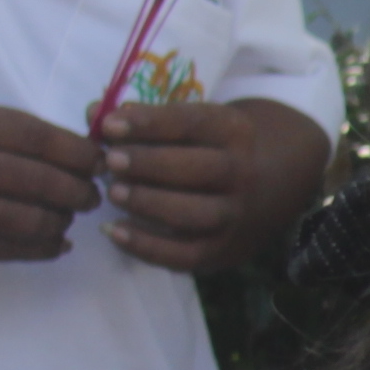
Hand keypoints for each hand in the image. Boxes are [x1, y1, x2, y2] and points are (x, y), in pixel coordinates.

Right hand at [0, 94, 96, 260]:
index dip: (79, 153)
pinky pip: (13, 250)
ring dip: (64, 220)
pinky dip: (46, 247)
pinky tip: (55, 238)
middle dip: (79, 190)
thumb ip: (12, 128)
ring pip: (32, 221)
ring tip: (67, 213)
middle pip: (40, 183)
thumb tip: (79, 152)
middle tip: (90, 192)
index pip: (37, 138)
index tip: (98, 161)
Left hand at [92, 94, 323, 273]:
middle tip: (110, 162)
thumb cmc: (216, 146)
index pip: (192, 124)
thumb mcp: (196, 122)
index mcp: (235, 132)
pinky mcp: (224, 250)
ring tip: (114, 193)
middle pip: (197, 169)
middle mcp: (243, 173)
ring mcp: (236, 215)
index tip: (109, 124)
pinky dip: (146, 247)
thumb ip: (146, 119)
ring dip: (148, 203)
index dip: (149, 124)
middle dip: (149, 164)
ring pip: (193, 213)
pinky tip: (114, 232)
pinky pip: (185, 255)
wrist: (275, 183)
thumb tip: (94, 114)